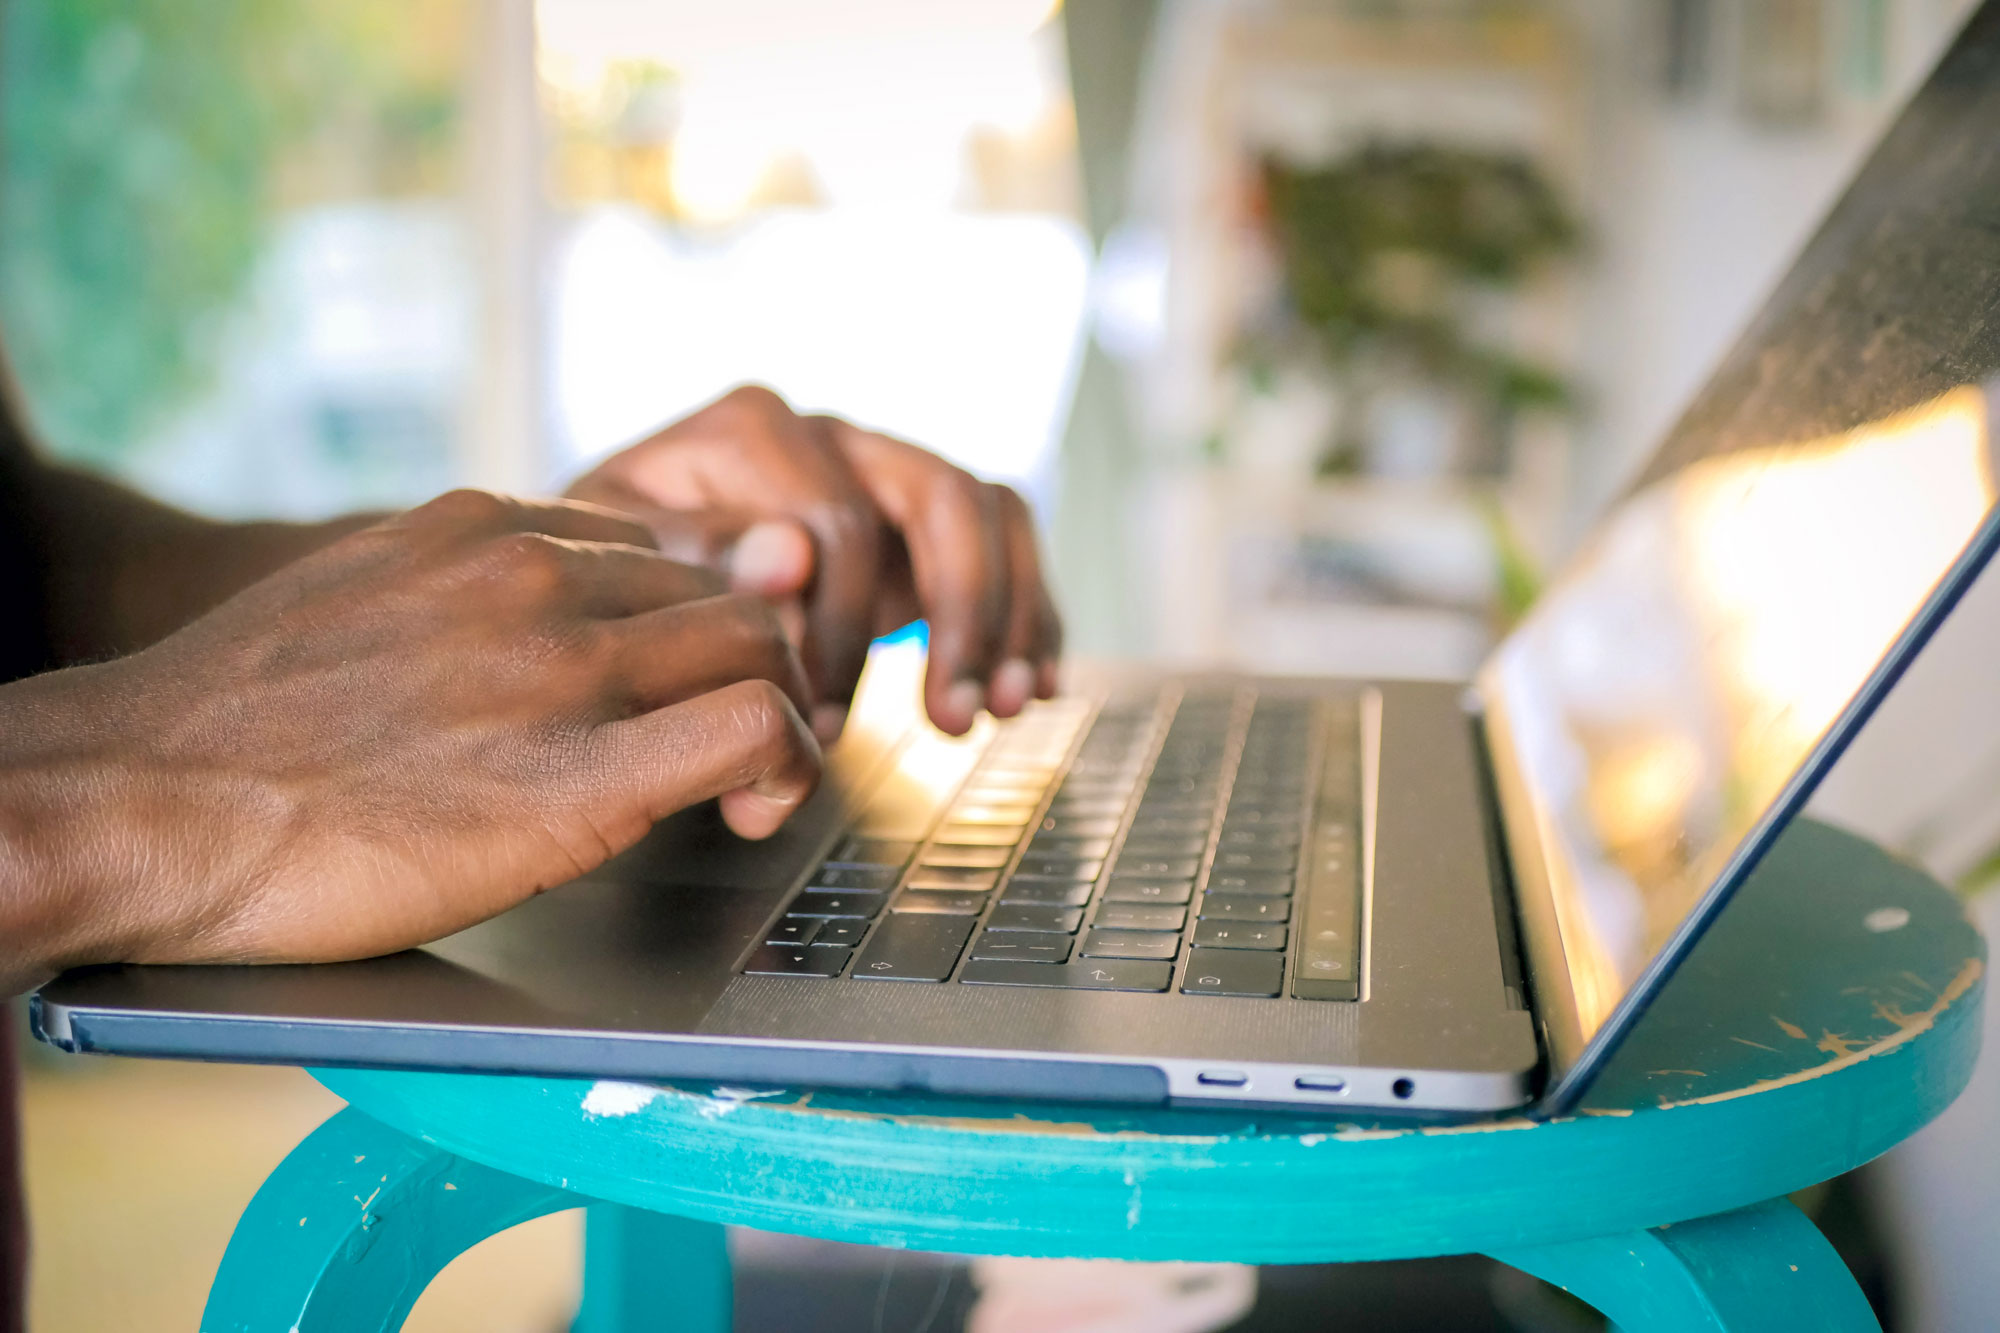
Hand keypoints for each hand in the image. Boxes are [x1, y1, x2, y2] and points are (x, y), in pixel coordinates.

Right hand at [0, 489, 819, 987]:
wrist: (140, 798)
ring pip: (759, 643)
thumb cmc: (234, 724)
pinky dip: (785, 763)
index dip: (694, 618)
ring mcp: (562, 666)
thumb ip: (461, 592)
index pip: (660, 546)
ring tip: (746, 782)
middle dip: (749, 664)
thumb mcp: (356, 597)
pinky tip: (751, 807)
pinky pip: (754, 728)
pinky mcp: (580, 777)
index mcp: (486, 529)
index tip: (688, 682)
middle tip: (734, 745)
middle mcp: (538, 575)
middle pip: (723, 592)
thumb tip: (521, 623)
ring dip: (781, 710)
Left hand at [567, 385, 1062, 739]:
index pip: (837, 523)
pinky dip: (1026, 614)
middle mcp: (828, 437)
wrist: (597, 590)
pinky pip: (1003, 541)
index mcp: (750, 433)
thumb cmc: (602, 582)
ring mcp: (878, 474)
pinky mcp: (912, 526)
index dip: (843, 631)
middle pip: (939, 495)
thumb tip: (795, 553)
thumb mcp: (617, 571)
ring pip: (989, 511)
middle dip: (960, 614)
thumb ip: (698, 553)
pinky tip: (1030, 687)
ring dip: (1008, 613)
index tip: (820, 727)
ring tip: (1004, 708)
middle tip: (951, 719)